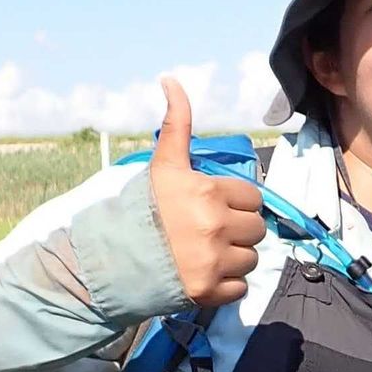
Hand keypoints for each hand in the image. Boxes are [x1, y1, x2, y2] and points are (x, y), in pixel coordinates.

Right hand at [148, 75, 264, 308]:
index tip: (215, 207)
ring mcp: (214, 262)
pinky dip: (229, 284)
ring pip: (251, 259)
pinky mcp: (211, 291)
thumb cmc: (144, 208)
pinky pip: (242, 288)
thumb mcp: (164, 164)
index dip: (236, 203)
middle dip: (238, 230)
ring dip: (236, 257)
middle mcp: (216, 227)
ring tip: (208, 252)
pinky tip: (207, 273)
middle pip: (256, 229)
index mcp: (209, 193)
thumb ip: (177, 124)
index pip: (252, 198)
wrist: (115, 256)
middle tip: (211, 231)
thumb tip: (171, 79)